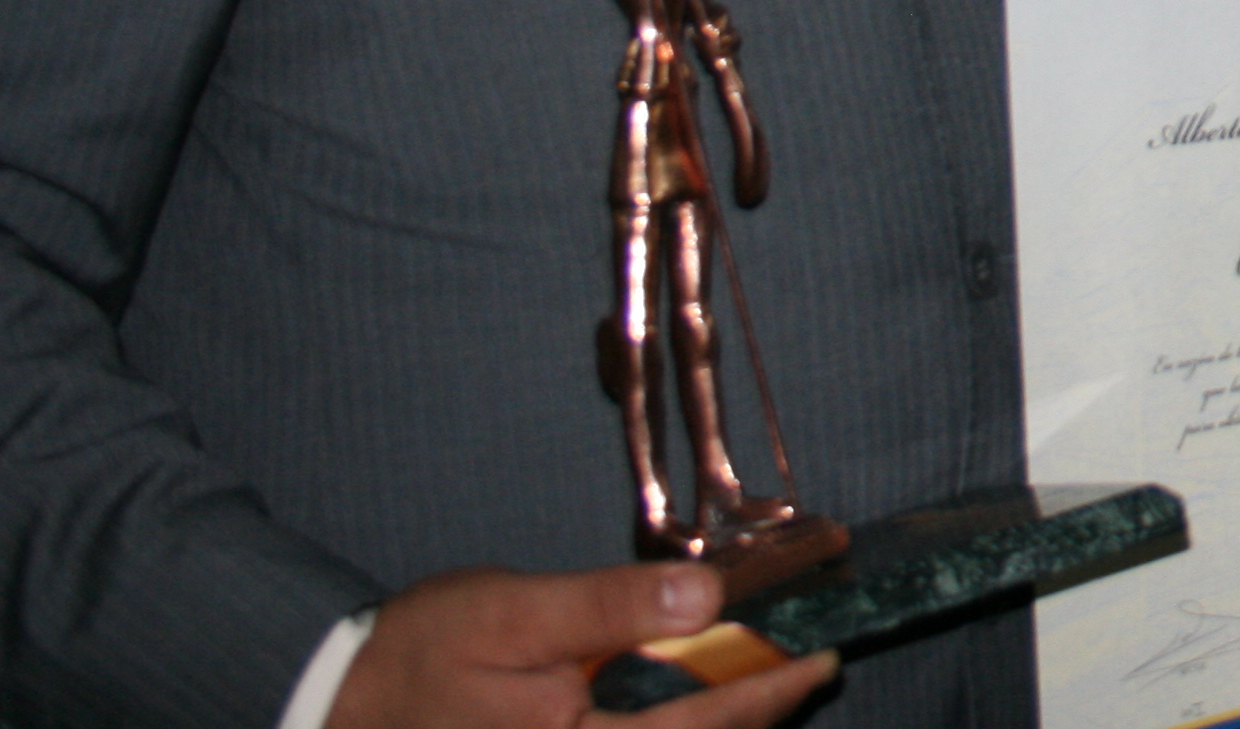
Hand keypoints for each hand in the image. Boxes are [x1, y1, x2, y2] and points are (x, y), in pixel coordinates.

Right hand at [327, 562, 833, 728]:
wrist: (340, 702)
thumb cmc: (423, 652)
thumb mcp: (514, 615)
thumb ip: (609, 608)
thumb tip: (705, 599)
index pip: (703, 727)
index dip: (770, 692)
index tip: (823, 656)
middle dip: (759, 712)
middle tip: (810, 663)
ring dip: (724, 725)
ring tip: (771, 678)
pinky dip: (679, 728)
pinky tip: (699, 701)